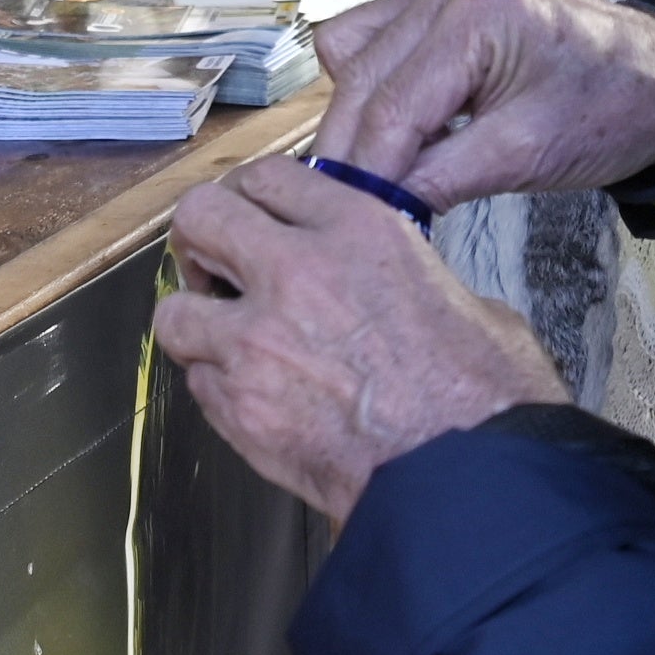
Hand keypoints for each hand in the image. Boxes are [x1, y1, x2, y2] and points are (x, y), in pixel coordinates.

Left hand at [156, 155, 563, 518]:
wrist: (462, 478)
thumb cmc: (480, 395)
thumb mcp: (457, 295)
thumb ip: (403, 274)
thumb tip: (394, 289)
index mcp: (357, 230)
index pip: (266, 176)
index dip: (252, 196)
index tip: (252, 216)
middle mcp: (295, 272)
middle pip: (200, 217)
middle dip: (202, 242)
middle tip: (216, 267)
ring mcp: (255, 342)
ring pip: (174, 309)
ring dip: (197, 323)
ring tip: (226, 341)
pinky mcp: (238, 406)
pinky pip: (197, 381)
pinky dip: (216, 386)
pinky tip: (252, 397)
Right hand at [315, 0, 654, 207]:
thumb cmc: (611, 112)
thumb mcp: (524, 157)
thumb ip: (438, 178)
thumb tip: (368, 206)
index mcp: (481, 9)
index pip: (394, 103)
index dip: (363, 167)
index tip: (342, 216)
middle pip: (361, 73)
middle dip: (351, 144)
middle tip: (345, 205)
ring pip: (354, 51)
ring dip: (359, 112)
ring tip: (381, 167)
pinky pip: (377, 38)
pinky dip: (378, 87)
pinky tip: (404, 129)